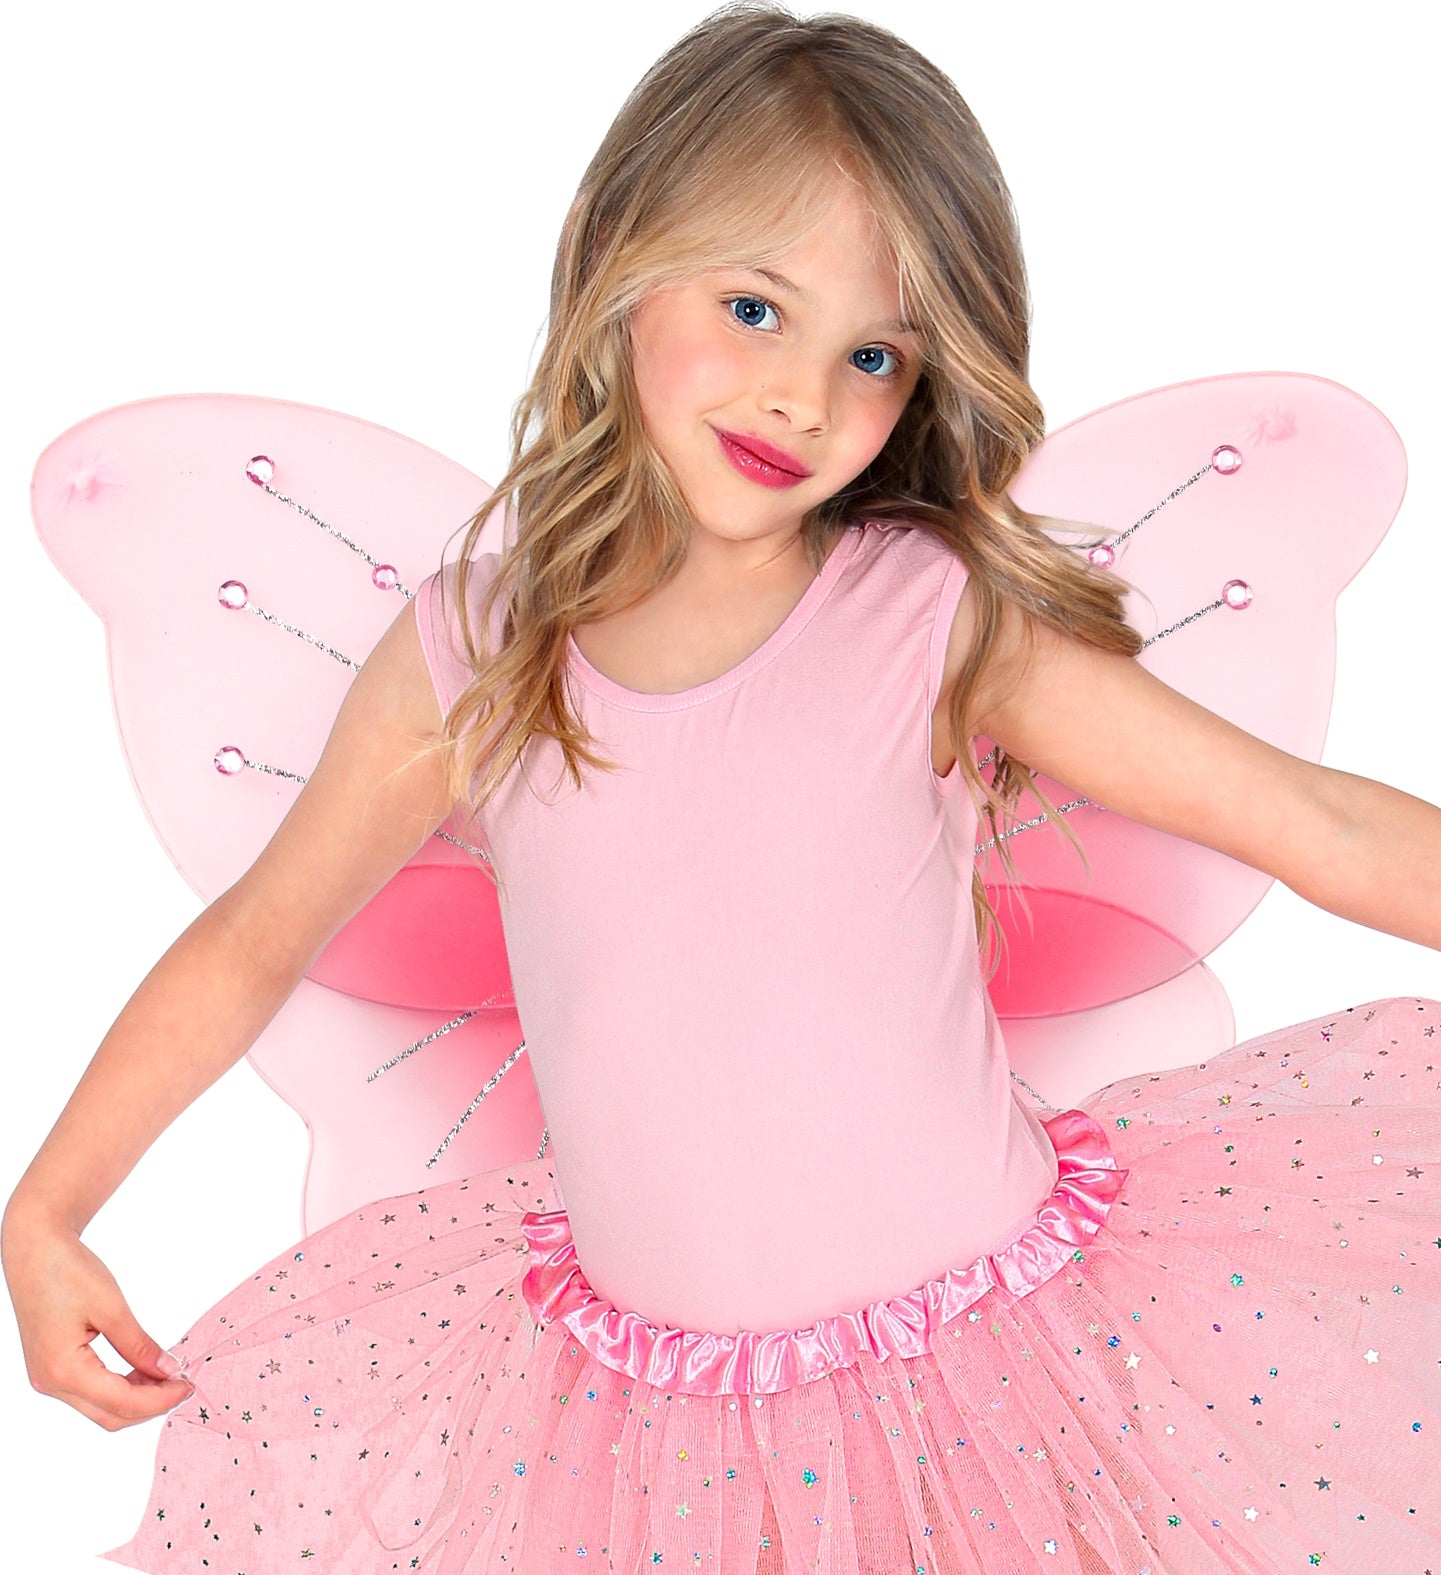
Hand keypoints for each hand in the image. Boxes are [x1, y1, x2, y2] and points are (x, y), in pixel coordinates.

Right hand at [2, 1204, 195, 1429]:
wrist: (33, 1251)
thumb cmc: (66, 1272)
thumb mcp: (111, 1307)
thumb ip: (139, 1345)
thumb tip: (168, 1370)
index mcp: (63, 1370)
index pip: (121, 1403)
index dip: (159, 1399)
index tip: (187, 1385)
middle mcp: (50, 1383)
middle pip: (109, 1414)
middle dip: (149, 1405)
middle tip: (182, 1383)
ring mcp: (47, 1378)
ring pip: (99, 1408)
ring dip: (135, 1398)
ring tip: (166, 1375)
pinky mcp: (51, 1369)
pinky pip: (89, 1392)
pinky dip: (118, 1388)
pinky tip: (142, 1371)